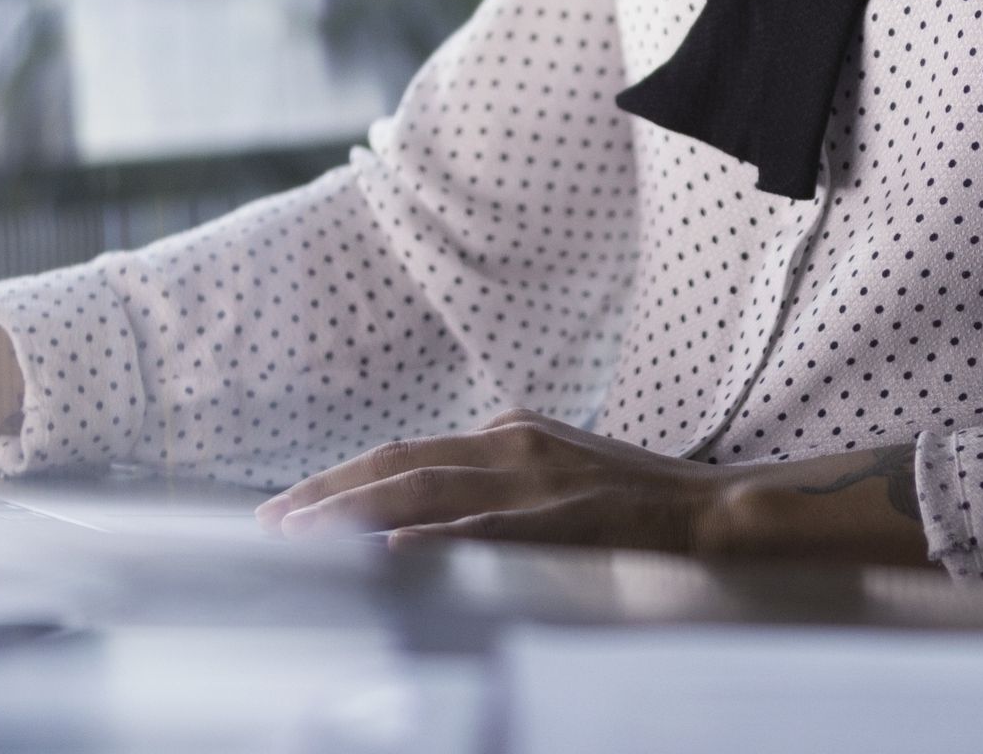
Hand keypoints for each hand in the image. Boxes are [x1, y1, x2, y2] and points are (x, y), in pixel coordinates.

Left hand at [259, 416, 939, 566]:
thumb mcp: (558, 469)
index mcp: (509, 432)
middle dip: (325, 492)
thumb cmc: (636, 499)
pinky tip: (388, 549)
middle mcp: (512, 444)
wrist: (715, 510)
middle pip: (398, 461)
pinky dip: (432, 535)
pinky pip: (484, 527)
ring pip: (424, 485)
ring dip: (353, 511)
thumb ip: (503, 474)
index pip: (405, 450)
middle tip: (267, 522)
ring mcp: (535, 480)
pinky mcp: (560, 517)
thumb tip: (440, 492)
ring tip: (301, 535)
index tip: (291, 503)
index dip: (342, 476)